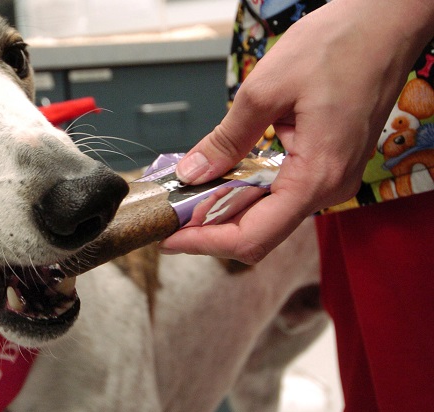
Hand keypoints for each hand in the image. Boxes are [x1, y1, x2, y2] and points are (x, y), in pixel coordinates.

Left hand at [159, 0, 433, 262]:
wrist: (387, 24)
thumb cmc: (340, 45)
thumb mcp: (265, 90)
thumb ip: (227, 139)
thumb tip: (192, 172)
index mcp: (315, 177)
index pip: (252, 237)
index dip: (205, 243)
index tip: (170, 238)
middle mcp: (329, 188)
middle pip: (259, 233)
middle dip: (210, 229)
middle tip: (171, 216)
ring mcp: (332, 178)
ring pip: (269, 215)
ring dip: (226, 210)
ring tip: (187, 198)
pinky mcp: (329, 164)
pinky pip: (282, 193)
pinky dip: (247, 191)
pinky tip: (220, 178)